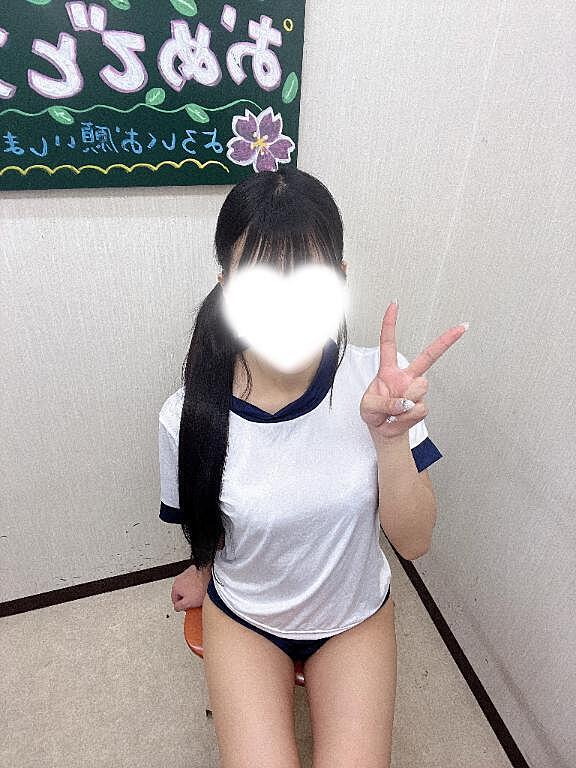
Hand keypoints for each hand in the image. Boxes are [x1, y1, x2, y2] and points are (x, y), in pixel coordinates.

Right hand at [171, 566, 210, 610]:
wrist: (210, 575)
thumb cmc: (200, 588)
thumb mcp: (188, 603)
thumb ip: (179, 606)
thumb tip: (176, 607)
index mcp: (175, 587)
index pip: (175, 600)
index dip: (181, 606)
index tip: (187, 608)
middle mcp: (180, 579)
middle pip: (181, 592)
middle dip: (187, 598)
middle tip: (194, 602)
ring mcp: (188, 573)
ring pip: (188, 586)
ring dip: (192, 591)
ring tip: (200, 595)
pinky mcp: (195, 570)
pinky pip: (195, 580)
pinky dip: (197, 584)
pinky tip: (203, 588)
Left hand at [360, 301, 467, 441]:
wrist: (383, 432)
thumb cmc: (373, 414)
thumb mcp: (368, 407)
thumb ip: (383, 402)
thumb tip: (406, 401)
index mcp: (389, 370)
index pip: (389, 343)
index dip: (390, 323)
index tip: (394, 304)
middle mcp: (406, 377)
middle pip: (429, 356)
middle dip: (446, 341)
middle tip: (461, 327)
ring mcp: (416, 391)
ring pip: (419, 387)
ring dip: (403, 402)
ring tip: (392, 411)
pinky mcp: (422, 406)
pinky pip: (418, 409)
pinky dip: (405, 417)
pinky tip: (399, 418)